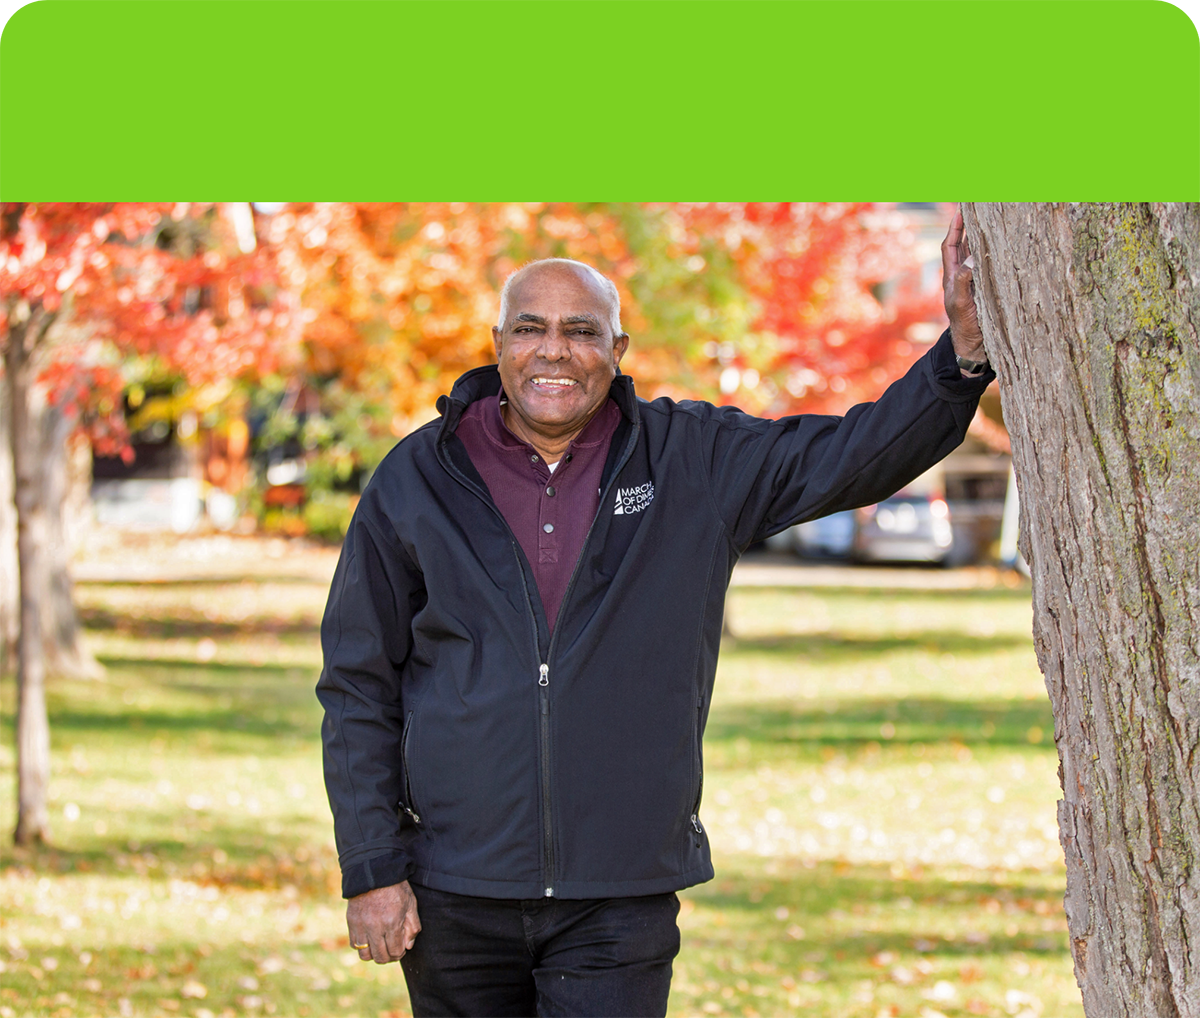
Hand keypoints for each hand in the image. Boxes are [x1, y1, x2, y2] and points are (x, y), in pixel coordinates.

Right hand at [347, 880, 420, 964]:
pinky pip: (354, 945)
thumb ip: (412, 927)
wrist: (374, 872)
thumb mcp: (411, 903)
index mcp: (392, 922)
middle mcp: (375, 926)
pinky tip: (370, 939)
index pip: (395, 951)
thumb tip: (408, 946)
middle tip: (392, 950)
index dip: (400, 953)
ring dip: (374, 954)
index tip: (401, 948)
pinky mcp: (351, 922)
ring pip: (365, 955)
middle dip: (388, 957)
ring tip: (380, 946)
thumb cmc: (396, 887)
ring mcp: (361, 925)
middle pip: (380, 957)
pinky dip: (362, 946)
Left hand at [942, 208, 985, 367]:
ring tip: (996, 219)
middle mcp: (965, 275)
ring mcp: (978, 281)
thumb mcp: (960, 303)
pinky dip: (999, 254)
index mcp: (953, 276)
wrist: (975, 347)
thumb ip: (964, 281)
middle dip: (973, 226)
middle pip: (968, 245)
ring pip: (981, 254)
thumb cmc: (965, 326)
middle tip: (982, 208)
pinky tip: (1009, 244)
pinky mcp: (991, 288)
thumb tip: (973, 258)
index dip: (956, 228)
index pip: (952, 246)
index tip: (961, 210)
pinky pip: (994, 266)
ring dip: (987, 238)